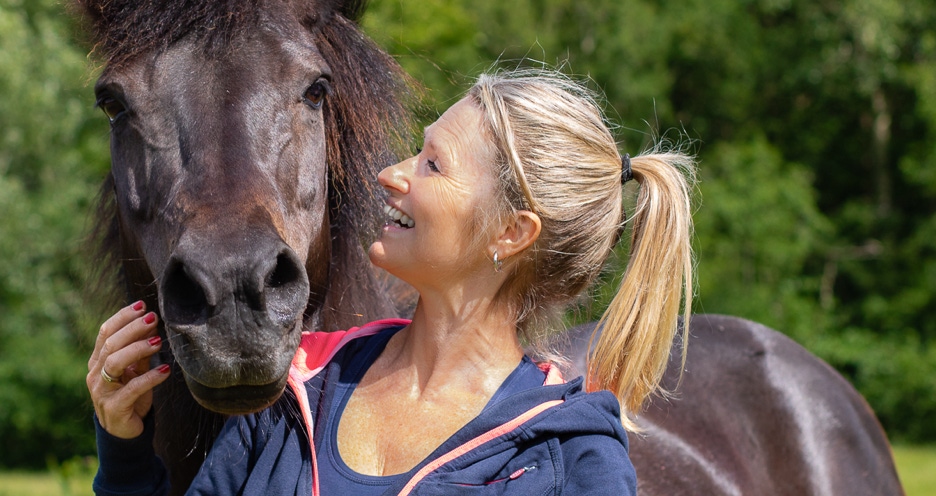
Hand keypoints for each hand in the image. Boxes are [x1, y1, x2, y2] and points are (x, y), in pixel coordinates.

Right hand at [87, 301, 169, 438]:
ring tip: (159, 342)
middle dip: (133, 329)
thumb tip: (152, 324)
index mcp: (98, 361)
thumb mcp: (137, 371)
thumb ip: (141, 351)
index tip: (142, 305)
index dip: (122, 317)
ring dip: (138, 349)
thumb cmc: (131, 396)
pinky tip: (165, 371)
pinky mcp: (114, 408)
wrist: (124, 432)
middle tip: (153, 318)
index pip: (105, 332)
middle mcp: (95, 374)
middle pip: (111, 344)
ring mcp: (102, 391)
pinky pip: (132, 389)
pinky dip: (150, 378)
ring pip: (115, 363)